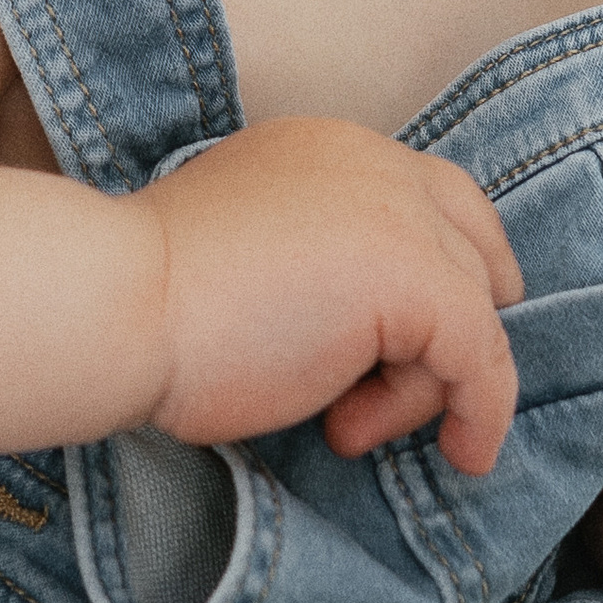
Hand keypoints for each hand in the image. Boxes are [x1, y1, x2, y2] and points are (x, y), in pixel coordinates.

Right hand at [136, 119, 521, 473]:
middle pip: (470, 248)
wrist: (119, 306)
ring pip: (471, 311)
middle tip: (390, 398)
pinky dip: (482, 413)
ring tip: (345, 424)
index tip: (421, 347)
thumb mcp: (256, 260)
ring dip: (423, 388)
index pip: (434, 198)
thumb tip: (377, 339)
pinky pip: (483, 357)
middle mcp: (375, 165)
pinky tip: (463, 452)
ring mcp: (400, 216)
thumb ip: (319, 265)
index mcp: (327, 150)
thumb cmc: (157, 303)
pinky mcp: (415, 278)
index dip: (449, 271)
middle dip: (447, 332)